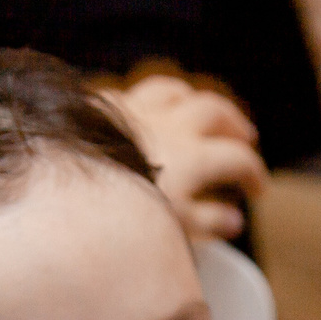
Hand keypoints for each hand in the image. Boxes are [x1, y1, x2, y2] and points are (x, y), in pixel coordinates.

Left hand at [105, 71, 266, 240]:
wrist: (64, 196)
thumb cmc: (118, 218)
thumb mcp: (170, 229)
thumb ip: (205, 222)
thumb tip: (233, 220)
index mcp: (192, 158)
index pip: (238, 158)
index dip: (254, 173)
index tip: (256, 189)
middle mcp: (169, 126)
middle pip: (214, 111)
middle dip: (234, 123)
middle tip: (244, 137)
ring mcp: (134, 112)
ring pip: (174, 90)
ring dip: (193, 100)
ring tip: (200, 114)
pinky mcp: (101, 109)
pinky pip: (132, 94)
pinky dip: (147, 103)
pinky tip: (145, 115)